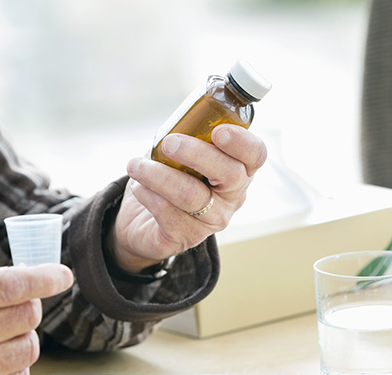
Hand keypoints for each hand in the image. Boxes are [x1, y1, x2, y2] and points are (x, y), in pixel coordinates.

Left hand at [110, 124, 267, 271]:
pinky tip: (139, 187)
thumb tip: (177, 119)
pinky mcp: (186, 237)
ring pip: (191, 195)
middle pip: (229, 174)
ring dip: (159, 175)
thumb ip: (186, 134)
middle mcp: (232, 197)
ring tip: (136, 165)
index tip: (219, 131)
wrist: (142, 220)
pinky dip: (147, 194)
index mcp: (238, 170)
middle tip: (169, 142)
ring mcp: (211, 221)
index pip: (255, 155)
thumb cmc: (168, 178)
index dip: (242, 142)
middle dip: (197, 154)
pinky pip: (167, 213)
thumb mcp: (180, 153)